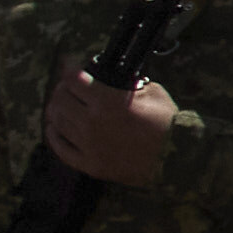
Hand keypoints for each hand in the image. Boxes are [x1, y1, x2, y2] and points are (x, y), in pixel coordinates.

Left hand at [44, 70, 182, 180]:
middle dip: (63, 89)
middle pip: (60, 99)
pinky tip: (55, 128)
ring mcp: (88, 145)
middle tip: (68, 88)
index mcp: (107, 102)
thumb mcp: (153, 93)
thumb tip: (109, 78)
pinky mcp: (89, 164)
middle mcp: (92, 122)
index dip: (72, 70)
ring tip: (62, 107)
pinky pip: (60, 148)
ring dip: (57, 110)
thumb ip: (127, 84)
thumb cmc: (169, 125)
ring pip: (57, 121)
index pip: (73, 79)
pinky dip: (54, 135)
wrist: (177, 160)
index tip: (73, 69)